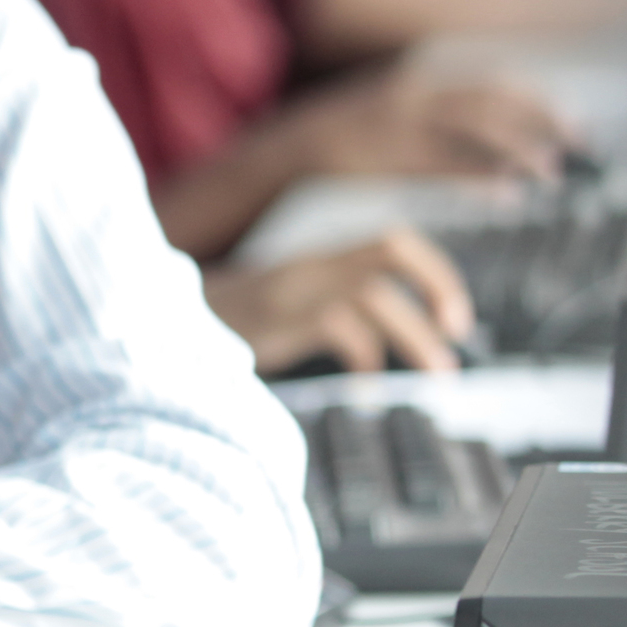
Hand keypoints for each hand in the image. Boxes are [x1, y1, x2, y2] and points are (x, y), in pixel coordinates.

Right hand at [206, 226, 475, 372]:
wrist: (169, 322)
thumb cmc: (237, 324)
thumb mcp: (293, 305)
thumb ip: (336, 307)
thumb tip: (390, 338)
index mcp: (321, 259)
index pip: (392, 240)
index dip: (435, 271)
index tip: (454, 317)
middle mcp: (312, 264)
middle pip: (390, 247)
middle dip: (437, 284)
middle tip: (457, 332)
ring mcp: (295, 287)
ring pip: (374, 293)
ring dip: (415, 336)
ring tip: (438, 373)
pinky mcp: (279, 316)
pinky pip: (340, 328)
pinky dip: (365, 358)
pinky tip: (367, 386)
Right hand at [291, 69, 571, 183]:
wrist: (276, 156)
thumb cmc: (339, 143)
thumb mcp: (386, 111)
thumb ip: (431, 113)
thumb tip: (485, 128)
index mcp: (414, 83)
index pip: (489, 83)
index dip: (535, 100)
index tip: (571, 120)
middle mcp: (409, 98)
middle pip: (489, 103)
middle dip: (539, 120)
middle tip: (579, 145)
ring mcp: (394, 130)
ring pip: (471, 132)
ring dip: (516, 151)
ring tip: (550, 172)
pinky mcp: (383, 163)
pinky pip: (440, 169)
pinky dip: (478, 179)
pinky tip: (506, 195)